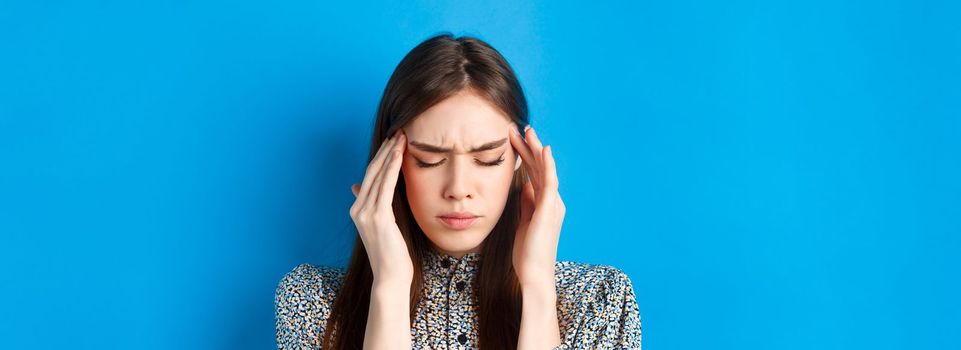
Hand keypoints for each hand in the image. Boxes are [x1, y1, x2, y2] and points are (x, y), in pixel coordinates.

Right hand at [349, 130, 412, 284]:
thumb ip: (375, 205)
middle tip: (398, 131)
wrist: (391, 276)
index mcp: (358, 210)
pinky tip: (400, 155)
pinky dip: (392, 168)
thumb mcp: (384, 225)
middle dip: (385, 149)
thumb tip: (359, 186)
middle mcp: (358, 209)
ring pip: (377, 175)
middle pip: (372, 171)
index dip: (381, 157)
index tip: (393, 140)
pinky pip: (384, 186)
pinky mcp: (377, 217)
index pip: (370, 176)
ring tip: (401, 137)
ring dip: (390, 154)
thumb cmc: (393, 254)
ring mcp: (365, 213)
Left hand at [508, 125, 565, 286]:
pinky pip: (549, 181)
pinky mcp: (550, 209)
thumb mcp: (523, 223)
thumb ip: (526, 204)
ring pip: (544, 170)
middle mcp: (552, 202)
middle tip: (517, 127)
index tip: (512, 141)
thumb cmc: (527, 254)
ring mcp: (553, 204)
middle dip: (528, 147)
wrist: (534, 274)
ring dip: (534, 149)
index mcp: (544, 205)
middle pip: (539, 168)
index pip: (533, 174)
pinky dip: (547, 164)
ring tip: (525, 130)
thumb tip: (523, 187)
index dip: (523, 157)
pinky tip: (542, 149)